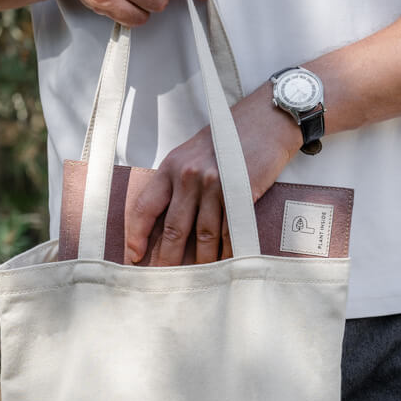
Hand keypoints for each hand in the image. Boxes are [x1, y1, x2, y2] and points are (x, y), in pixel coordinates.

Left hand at [124, 83, 302, 265]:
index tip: (135, 255)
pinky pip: (229, 232)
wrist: (266, 121)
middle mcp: (190, 176)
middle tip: (165, 279)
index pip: (145, 207)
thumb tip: (165, 220)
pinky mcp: (241, 194)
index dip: (136, 234)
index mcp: (172, 166)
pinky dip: (226, 252)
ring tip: (198, 277)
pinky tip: (223, 264)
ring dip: (202, 261)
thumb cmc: (228, 137)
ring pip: (204, 235)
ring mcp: (217, 186)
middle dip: (168, 259)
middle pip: (174, 229)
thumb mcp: (192, 152)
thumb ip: (177, 182)